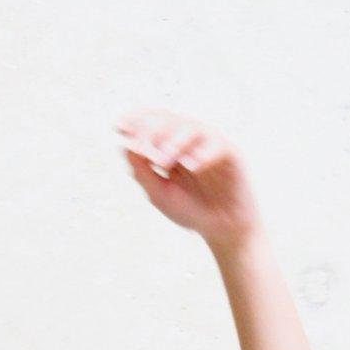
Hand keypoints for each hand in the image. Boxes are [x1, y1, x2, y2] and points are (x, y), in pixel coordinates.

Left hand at [114, 108, 262, 252]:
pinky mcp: (231, 153)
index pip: (153, 122)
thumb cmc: (190, 210)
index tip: (119, 126)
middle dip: (152, 130)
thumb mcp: (160, 194)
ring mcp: (209, 143)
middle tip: (141, 146)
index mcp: (170, 145)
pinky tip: (192, 165)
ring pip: (191, 128)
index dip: (136, 120)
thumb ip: (143, 173)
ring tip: (163, 160)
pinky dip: (203, 153)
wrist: (221, 229)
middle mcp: (189, 139)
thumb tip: (127, 147)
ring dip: (175, 142)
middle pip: (169, 120)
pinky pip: (217, 145)